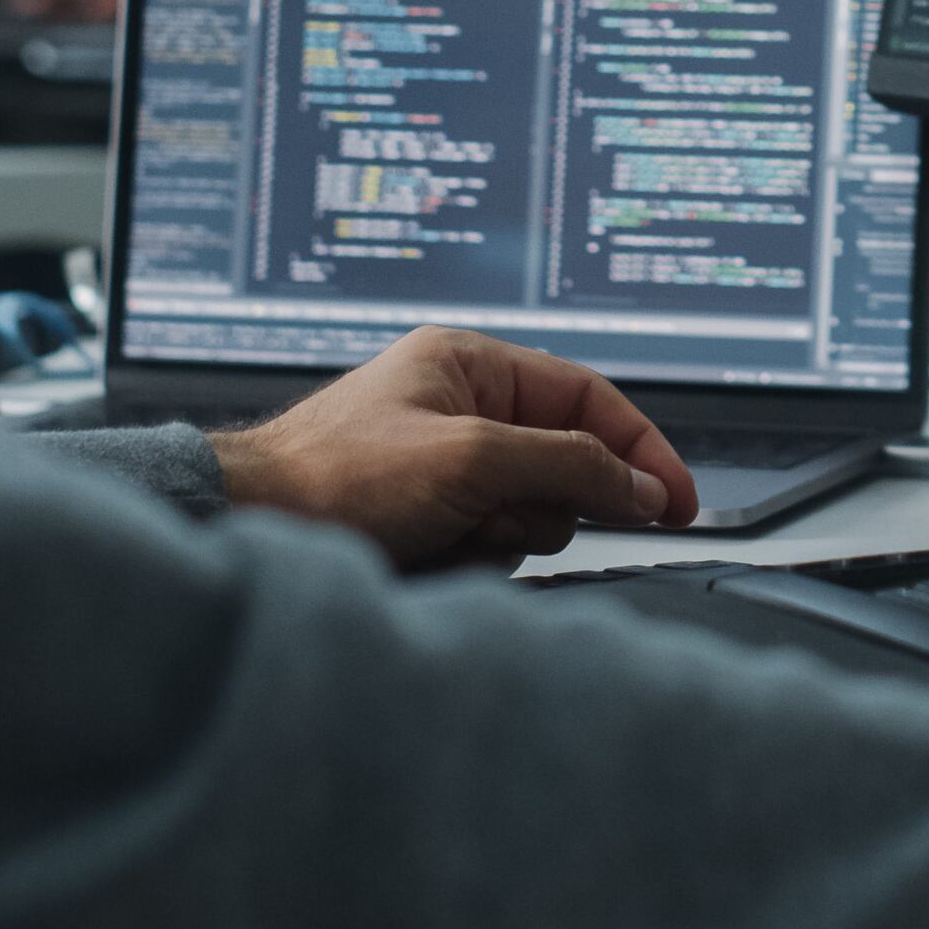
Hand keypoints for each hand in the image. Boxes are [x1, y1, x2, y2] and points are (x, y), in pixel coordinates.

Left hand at [210, 327, 702, 572]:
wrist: (249, 532)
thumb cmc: (334, 476)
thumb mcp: (471, 457)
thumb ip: (568, 464)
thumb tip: (641, 488)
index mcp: (470, 366)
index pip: (588, 400)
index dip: (641, 451)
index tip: (678, 503)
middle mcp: (459, 411)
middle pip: (563, 467)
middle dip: (540, 506)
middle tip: (499, 519)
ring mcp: (442, 470)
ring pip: (528, 518)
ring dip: (498, 539)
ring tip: (442, 537)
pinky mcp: (424, 523)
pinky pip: (486, 550)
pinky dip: (466, 562)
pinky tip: (421, 559)